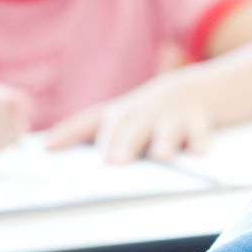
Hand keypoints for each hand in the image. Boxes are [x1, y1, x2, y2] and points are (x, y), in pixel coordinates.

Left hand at [44, 76, 212, 162]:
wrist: (202, 89)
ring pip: (166, 130)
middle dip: (123, 144)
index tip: (49, 148)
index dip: (70, 132)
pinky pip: (201, 132)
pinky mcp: (200, 121)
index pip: (92, 121)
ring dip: (163, 142)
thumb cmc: (154, 115)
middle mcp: (145, 112)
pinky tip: (198, 154)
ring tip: (160, 156)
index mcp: (122, 113)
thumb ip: (98, 136)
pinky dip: (200, 142)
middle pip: (131, 128)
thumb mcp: (129, 118)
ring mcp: (173, 116)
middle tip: (114, 162)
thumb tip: (56, 156)